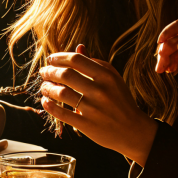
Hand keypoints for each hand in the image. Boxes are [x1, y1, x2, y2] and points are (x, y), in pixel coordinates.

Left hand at [38, 48, 157, 164]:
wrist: (133, 130)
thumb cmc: (120, 101)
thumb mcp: (113, 79)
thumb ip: (95, 63)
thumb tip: (79, 47)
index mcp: (106, 76)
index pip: (76, 60)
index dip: (59, 58)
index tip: (51, 60)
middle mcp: (99, 91)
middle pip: (65, 74)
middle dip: (49, 71)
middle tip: (44, 72)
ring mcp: (93, 108)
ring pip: (61, 93)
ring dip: (47, 88)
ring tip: (44, 87)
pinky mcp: (86, 125)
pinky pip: (62, 113)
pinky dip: (49, 106)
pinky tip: (45, 101)